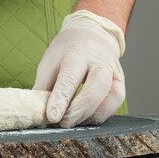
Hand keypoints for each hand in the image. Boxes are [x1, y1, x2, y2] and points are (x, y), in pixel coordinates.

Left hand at [33, 10, 125, 127]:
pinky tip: (85, 119)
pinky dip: (101, 115)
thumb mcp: (49, 62)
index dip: (61, 99)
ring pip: (112, 97)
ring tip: (73, 122)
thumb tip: (37, 113)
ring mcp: (114, 72)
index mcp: (77, 53)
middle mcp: (100, 61)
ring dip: (91, 115)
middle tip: (63, 123)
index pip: (70, 78)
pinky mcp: (121, 82)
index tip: (52, 117)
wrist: (91, 34)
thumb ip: (44, 87)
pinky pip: (116, 103)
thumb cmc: (66, 51)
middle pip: (96, 88)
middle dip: (79, 110)